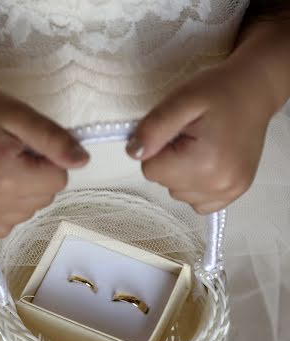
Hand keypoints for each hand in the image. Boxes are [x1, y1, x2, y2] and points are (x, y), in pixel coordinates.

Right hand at [0, 84, 88, 235]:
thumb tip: (82, 162)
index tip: (27, 146)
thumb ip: (53, 139)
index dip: (49, 160)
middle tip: (12, 155)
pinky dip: (8, 209)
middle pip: (45, 198)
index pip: (58, 180)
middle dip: (37, 177)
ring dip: (23, 193)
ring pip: (29, 213)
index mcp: (6, 175)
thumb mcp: (18, 114)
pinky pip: (8, 225)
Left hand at [126, 60, 274, 213]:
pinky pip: (196, 202)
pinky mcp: (233, 195)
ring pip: (178, 193)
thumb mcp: (181, 100)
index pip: (151, 170)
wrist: (253, 92)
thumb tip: (134, 153)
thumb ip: (153, 128)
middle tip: (191, 136)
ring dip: (181, 173)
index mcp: (204, 162)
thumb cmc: (217, 91)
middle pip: (164, 183)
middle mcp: (218, 184)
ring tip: (201, 147)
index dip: (157, 147)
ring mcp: (228, 192)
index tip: (176, 131)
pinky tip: (207, 163)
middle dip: (170, 160)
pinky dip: (195, 185)